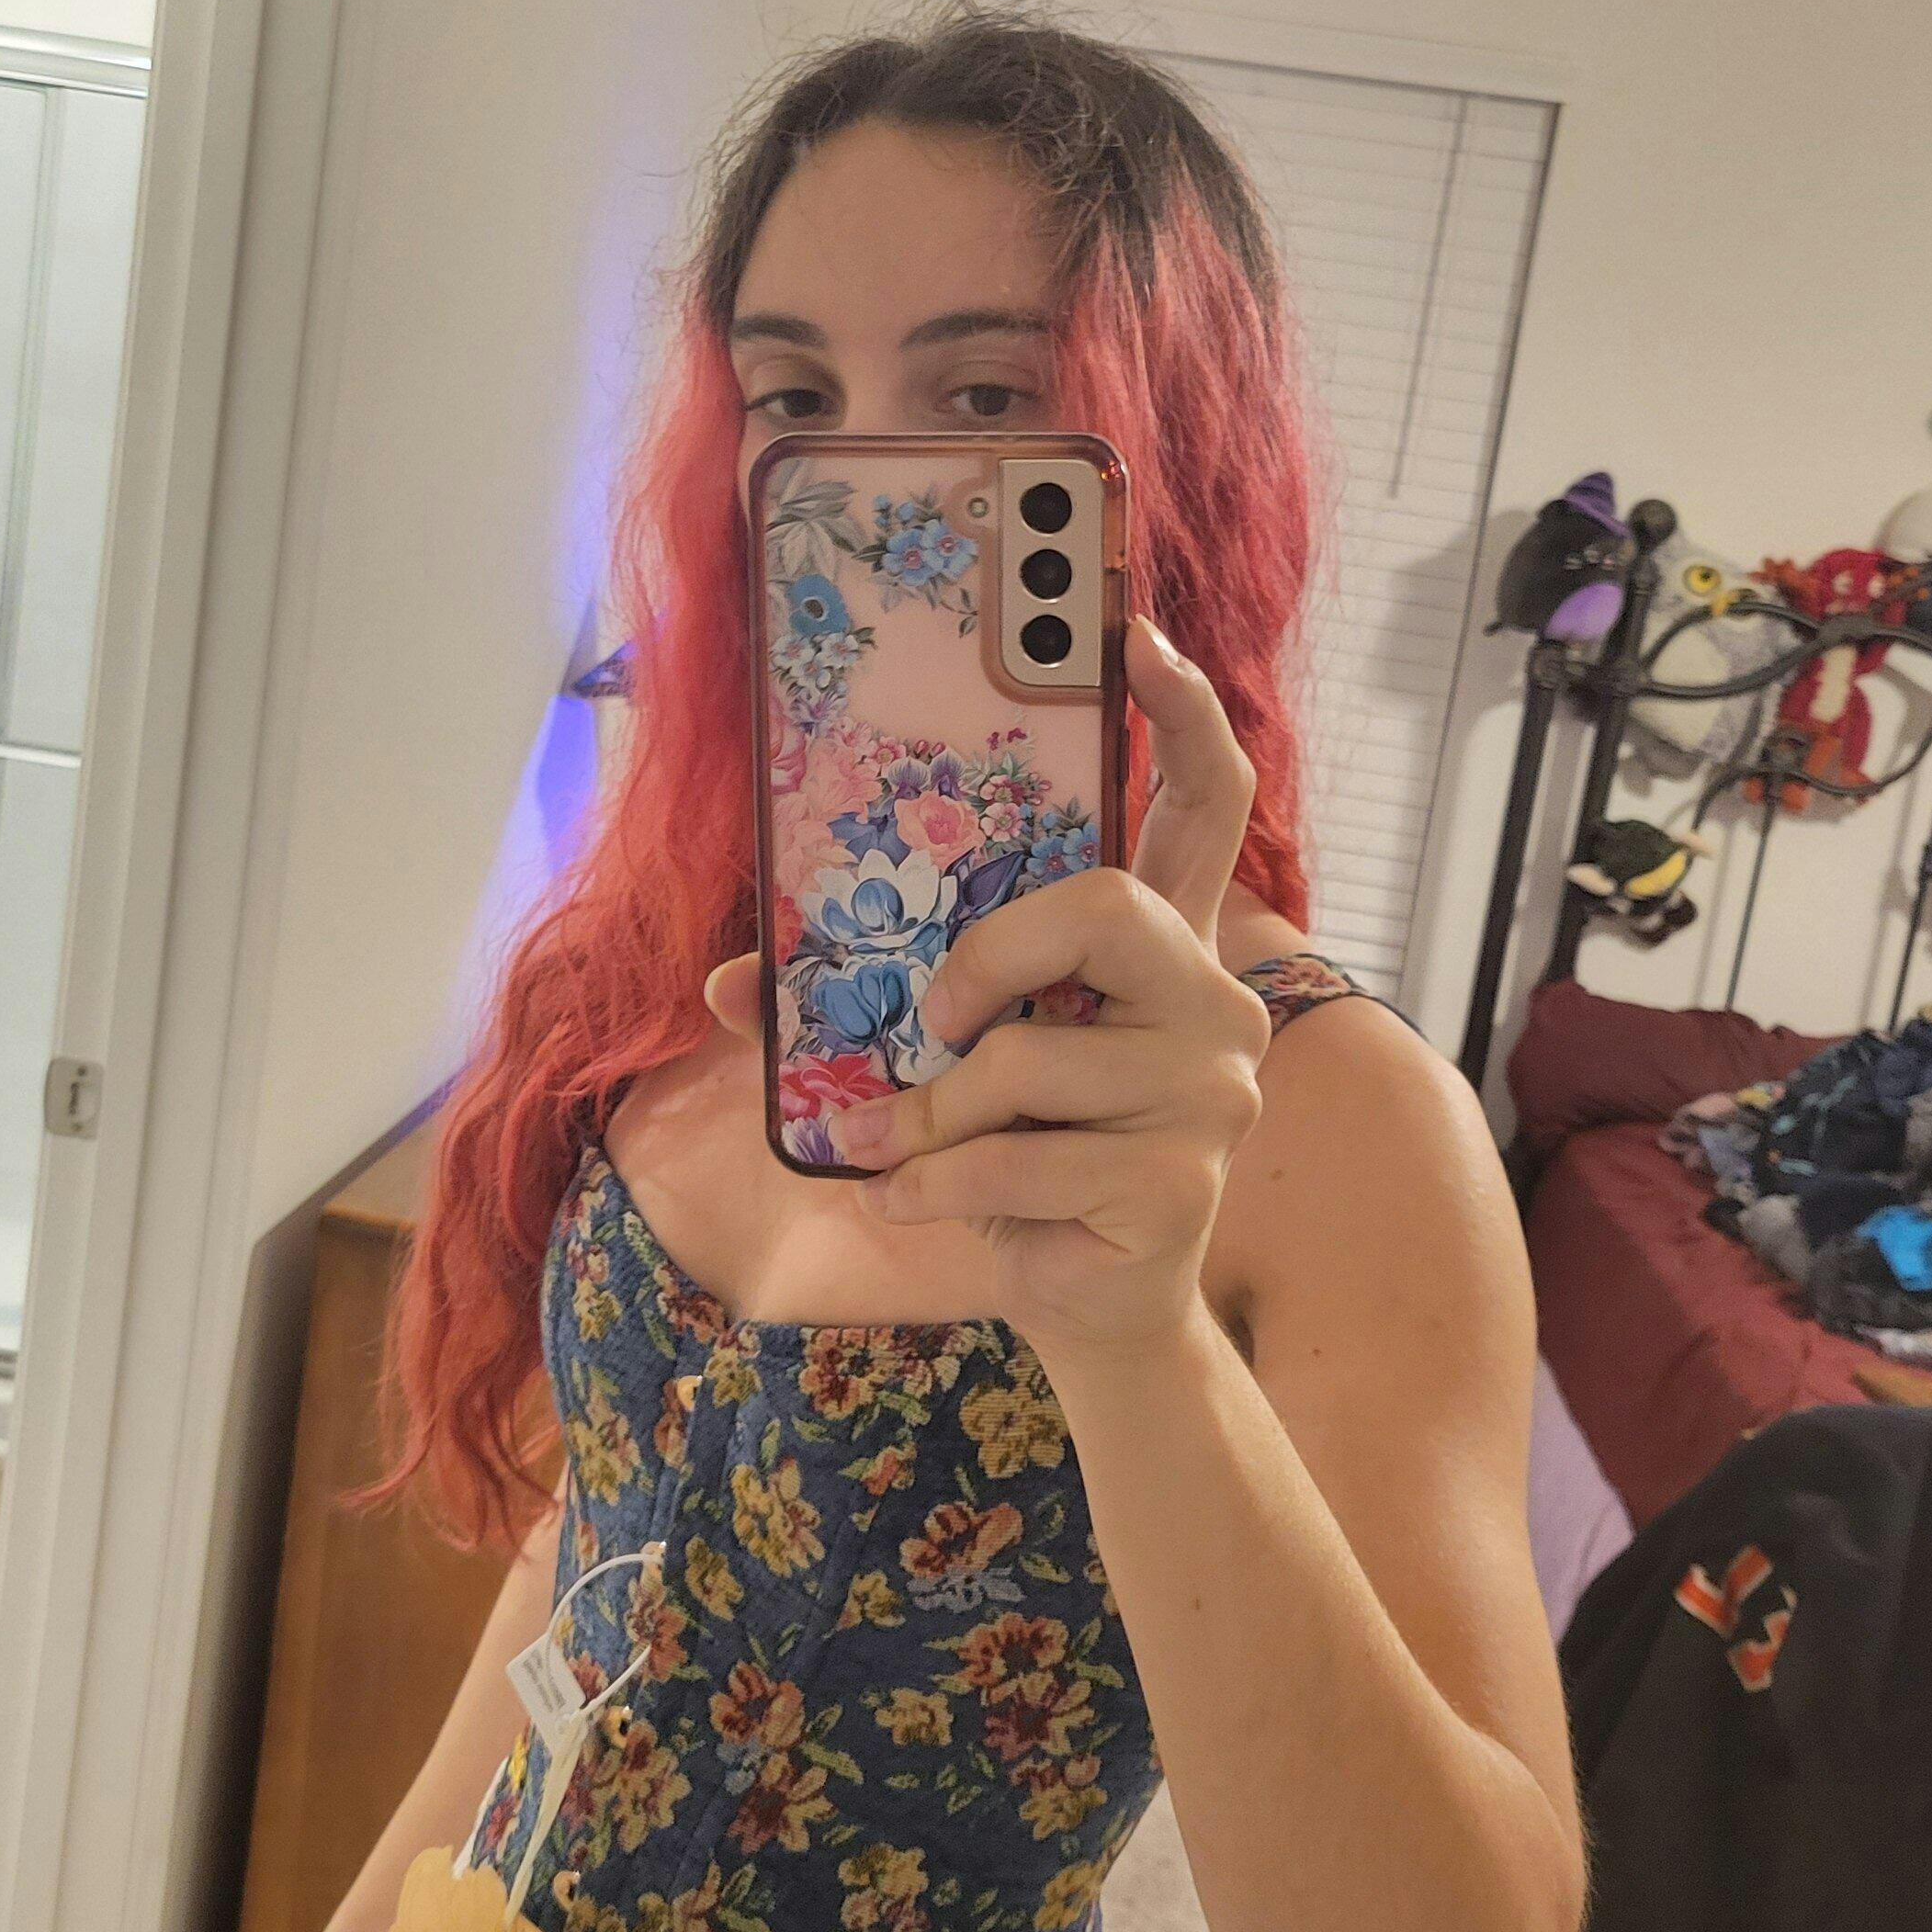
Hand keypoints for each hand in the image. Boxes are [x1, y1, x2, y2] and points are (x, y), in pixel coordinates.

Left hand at [814, 615, 1269, 1362]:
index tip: (1131, 630)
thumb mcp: (936, 1062)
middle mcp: (1208, 997)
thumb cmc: (1011, 1157)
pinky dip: (933, 1185)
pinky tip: (912, 1201)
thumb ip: (856, 1001)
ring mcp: (1210, 1090)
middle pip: (1107, 906)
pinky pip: (1016, 1157)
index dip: (1180, 712)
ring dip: (929, 1115)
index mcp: (1160, 945)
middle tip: (933, 1015)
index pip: (1205, 799)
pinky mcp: (1182, 1183)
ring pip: (1031, 1057)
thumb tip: (722, 979)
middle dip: (988, 958)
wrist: (1083, 1302)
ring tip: (894, 1151)